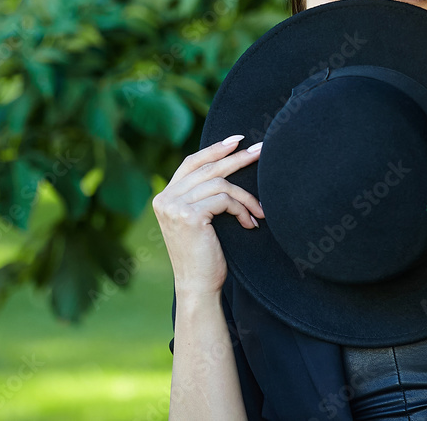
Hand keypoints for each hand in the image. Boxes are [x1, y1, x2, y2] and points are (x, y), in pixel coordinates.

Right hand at [152, 136, 265, 297]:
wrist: (197, 286)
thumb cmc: (204, 255)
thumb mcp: (199, 219)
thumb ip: (202, 195)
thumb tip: (228, 165)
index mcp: (164, 196)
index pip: (191, 162)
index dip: (214, 149)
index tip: (237, 140)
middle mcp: (165, 198)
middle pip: (209, 168)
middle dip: (238, 158)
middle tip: (261, 150)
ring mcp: (174, 206)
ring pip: (221, 184)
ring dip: (247, 197)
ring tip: (260, 211)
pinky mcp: (189, 216)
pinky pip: (225, 199)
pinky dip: (243, 209)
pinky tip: (251, 224)